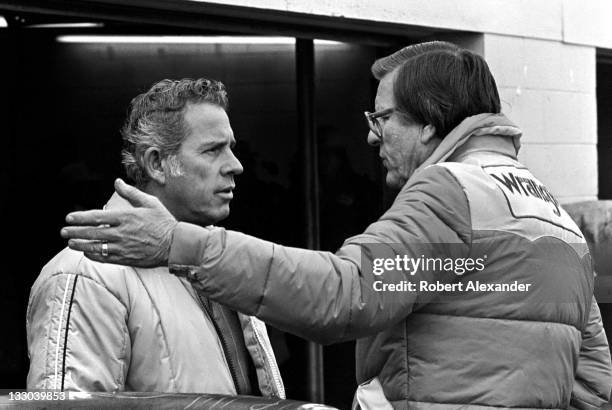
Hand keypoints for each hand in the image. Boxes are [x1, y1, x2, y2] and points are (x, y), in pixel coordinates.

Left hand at [61, 178, 177, 266]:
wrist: (176, 244)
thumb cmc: (164, 222)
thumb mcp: (150, 203)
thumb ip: (131, 193)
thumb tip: (117, 182)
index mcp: (126, 217)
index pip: (97, 217)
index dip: (80, 218)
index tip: (69, 218)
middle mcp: (122, 232)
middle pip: (92, 233)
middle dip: (75, 232)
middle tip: (63, 232)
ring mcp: (123, 247)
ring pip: (96, 247)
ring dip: (80, 245)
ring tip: (70, 243)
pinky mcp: (127, 258)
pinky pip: (105, 258)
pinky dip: (94, 255)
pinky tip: (87, 253)